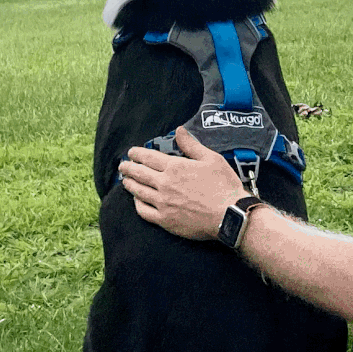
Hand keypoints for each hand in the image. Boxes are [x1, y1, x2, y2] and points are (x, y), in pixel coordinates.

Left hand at [119, 126, 246, 242]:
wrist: (230, 214)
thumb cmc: (223, 186)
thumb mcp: (211, 158)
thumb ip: (191, 145)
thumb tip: (179, 131)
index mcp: (175, 167)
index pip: (148, 158)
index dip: (137, 154)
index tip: (131, 152)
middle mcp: (165, 184)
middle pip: (139, 174)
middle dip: (128, 168)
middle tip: (123, 165)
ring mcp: (163, 203)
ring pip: (138, 192)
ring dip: (130, 184)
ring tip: (126, 180)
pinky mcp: (165, 220)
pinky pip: (144, 211)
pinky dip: (137, 204)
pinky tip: (136, 200)